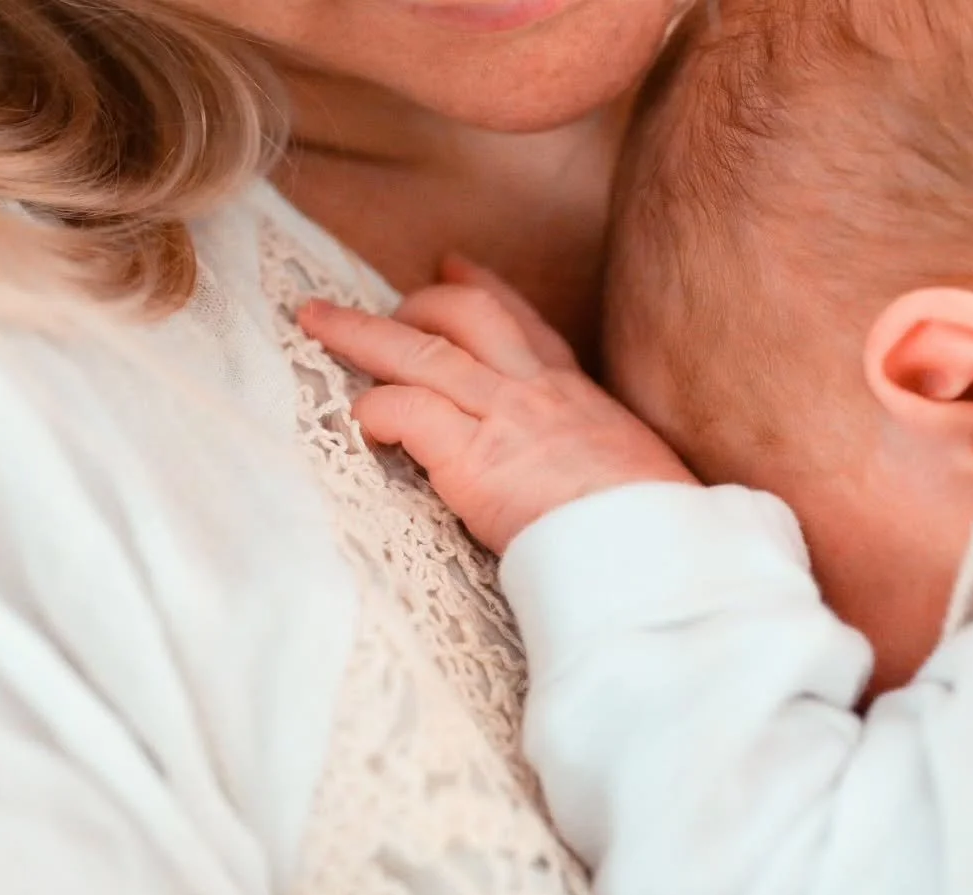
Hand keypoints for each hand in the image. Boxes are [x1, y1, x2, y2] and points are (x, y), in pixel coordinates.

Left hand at [298, 257, 696, 554]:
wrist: (654, 551)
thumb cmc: (651, 525)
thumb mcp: (637, 467)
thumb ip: (600, 456)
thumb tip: (595, 479)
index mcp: (575, 395)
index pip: (524, 324)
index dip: (485, 288)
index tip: (455, 265)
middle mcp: (535, 391)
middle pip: (466, 314)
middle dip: (416, 300)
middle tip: (376, 301)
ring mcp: (502, 417)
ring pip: (421, 350)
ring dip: (362, 333)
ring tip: (318, 321)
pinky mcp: (472, 458)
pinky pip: (406, 410)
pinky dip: (375, 409)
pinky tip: (359, 421)